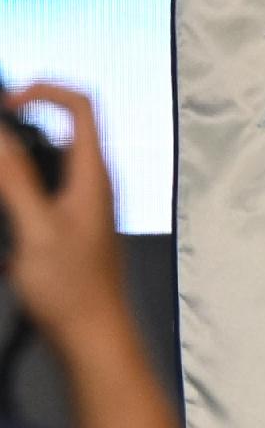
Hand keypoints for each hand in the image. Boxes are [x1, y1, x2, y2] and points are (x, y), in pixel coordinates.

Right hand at [0, 83, 126, 352]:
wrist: (91, 336)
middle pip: (59, 133)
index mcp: (93, 173)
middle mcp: (93, 183)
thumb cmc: (70, 287)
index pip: (81, 106)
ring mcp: (81, 207)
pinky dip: (15, 198)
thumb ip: (17, 180)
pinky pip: (38, 199)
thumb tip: (0, 134)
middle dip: (20, 127)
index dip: (46, 91)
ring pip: (45, 168)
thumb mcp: (36, 228)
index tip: (7, 101)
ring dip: (14, 167)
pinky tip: (3, 230)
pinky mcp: (66, 230)